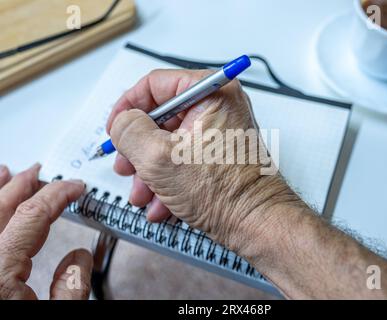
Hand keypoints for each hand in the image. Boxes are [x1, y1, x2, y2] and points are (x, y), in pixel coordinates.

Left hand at [0, 164, 92, 299]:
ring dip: (0, 192)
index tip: (74, 187)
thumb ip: (73, 285)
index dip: (57, 195)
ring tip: (9, 175)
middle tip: (41, 172)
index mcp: (0, 272)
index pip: (32, 216)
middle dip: (23, 184)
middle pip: (1, 209)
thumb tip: (81, 257)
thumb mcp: (59, 314)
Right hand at [108, 69, 298, 249]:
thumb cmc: (225, 192)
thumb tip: (122, 122)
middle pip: (162, 117)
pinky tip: (161, 203)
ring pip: (170, 142)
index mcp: (212, 93)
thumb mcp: (160, 157)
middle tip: (126, 165)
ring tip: (142, 193)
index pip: (156, 84)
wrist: (256, 224)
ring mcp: (220, 132)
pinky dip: (168, 179)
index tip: (115, 127)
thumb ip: (130, 131)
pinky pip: (184, 159)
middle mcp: (220, 108)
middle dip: (139, 148)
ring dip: (150, 170)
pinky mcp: (219, 155)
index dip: (128, 106)